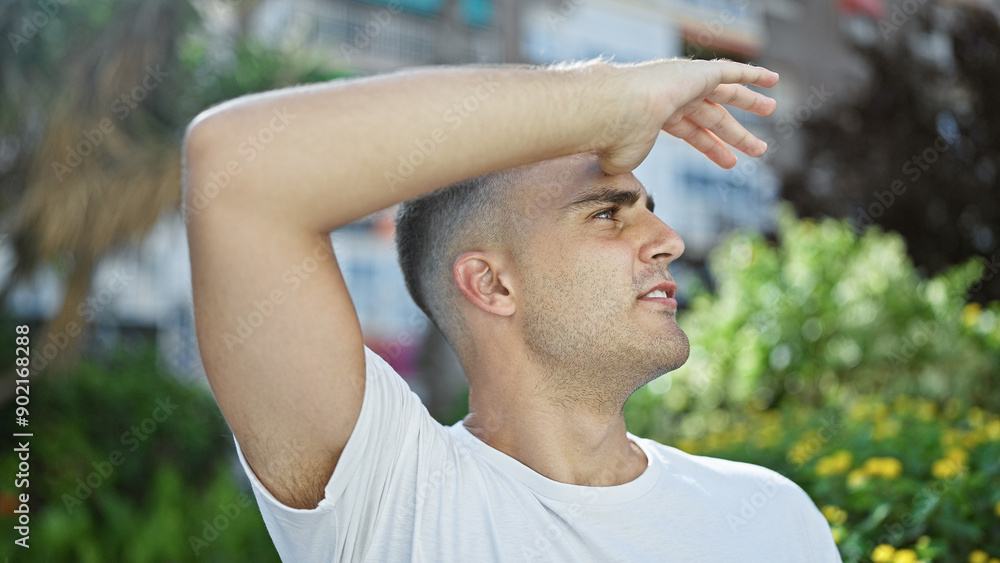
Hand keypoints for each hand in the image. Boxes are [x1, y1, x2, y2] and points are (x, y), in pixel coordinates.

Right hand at [599, 59, 778, 174]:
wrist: (616, 111)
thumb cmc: (616, 139)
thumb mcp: (624, 162)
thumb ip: (627, 167)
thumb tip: (616, 184)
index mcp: (658, 118)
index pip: (692, 133)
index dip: (712, 148)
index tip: (730, 163)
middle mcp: (674, 98)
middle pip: (714, 117)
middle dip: (735, 133)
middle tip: (757, 148)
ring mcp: (688, 83)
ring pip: (727, 93)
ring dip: (750, 101)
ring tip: (771, 110)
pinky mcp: (700, 73)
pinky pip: (733, 71)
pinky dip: (753, 74)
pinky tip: (773, 80)